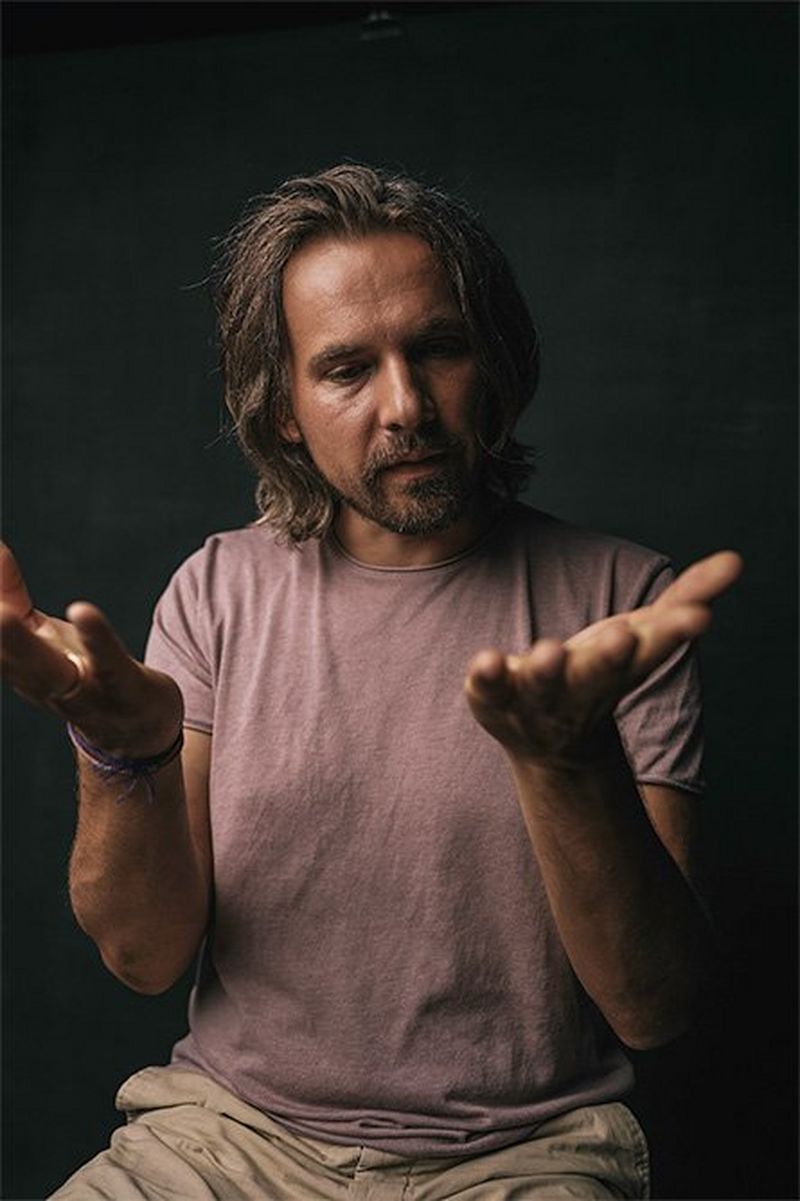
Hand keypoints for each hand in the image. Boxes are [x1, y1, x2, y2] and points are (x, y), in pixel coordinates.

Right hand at [1, 542, 182, 755]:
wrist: (140, 735)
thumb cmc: (82, 674)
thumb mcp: (42, 635)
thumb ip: (8, 596)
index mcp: (16, 666)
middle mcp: (42, 683)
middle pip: (5, 660)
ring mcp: (84, 691)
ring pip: (47, 671)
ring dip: (19, 645)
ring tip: (1, 615)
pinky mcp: (126, 687)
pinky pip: (109, 664)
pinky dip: (95, 638)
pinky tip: (82, 611)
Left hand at [464, 550, 742, 769]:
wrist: (550, 743)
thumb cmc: (600, 673)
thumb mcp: (644, 637)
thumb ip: (686, 599)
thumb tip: (736, 560)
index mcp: (622, 667)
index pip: (652, 649)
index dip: (673, 633)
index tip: (698, 619)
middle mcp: (583, 687)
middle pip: (600, 674)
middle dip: (611, 657)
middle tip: (623, 636)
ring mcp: (537, 699)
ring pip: (544, 688)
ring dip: (549, 672)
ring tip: (548, 652)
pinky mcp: (494, 700)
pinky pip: (488, 690)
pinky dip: (486, 678)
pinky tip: (485, 659)